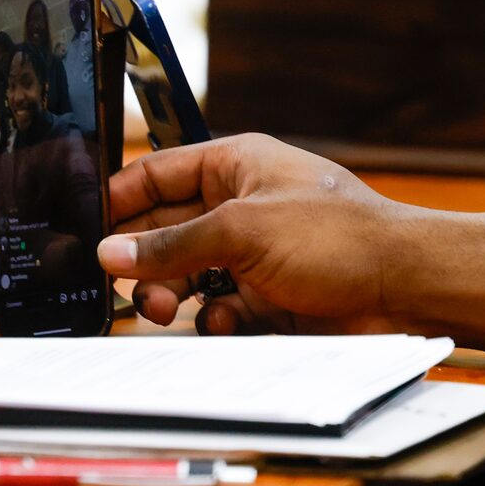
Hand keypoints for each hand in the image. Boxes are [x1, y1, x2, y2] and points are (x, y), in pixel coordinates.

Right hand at [99, 135, 484, 351]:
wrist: (403, 287)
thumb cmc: (339, 237)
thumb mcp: (243, 230)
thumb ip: (173, 244)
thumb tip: (111, 253)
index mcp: (235, 166)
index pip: (156, 174)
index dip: (117, 202)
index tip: (81, 232)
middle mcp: (241, 206)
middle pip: (163, 231)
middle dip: (139, 260)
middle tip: (123, 286)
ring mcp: (253, 253)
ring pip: (185, 276)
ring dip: (169, 294)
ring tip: (164, 308)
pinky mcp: (267, 296)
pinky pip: (216, 308)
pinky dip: (212, 318)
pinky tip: (222, 320)